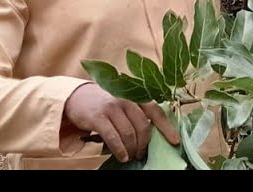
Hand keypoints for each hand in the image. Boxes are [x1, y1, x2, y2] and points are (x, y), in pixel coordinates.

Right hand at [62, 83, 179, 162]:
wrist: (78, 96)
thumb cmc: (106, 103)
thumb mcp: (125, 103)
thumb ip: (139, 113)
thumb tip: (155, 136)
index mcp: (136, 95)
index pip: (156, 111)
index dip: (167, 127)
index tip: (175, 141)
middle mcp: (126, 98)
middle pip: (143, 125)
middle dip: (144, 144)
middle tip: (141, 154)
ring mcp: (112, 106)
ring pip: (129, 133)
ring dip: (132, 149)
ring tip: (131, 156)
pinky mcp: (98, 116)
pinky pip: (113, 136)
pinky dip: (119, 149)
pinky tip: (122, 156)